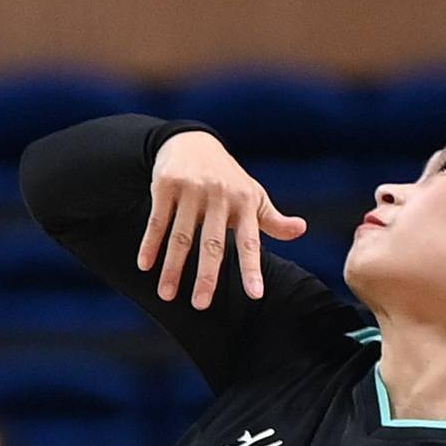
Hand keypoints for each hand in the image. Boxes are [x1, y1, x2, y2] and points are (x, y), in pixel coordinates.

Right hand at [139, 131, 307, 310]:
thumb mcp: (253, 195)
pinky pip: (158, 220)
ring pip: (181, 236)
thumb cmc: (228, 178)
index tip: (255, 294)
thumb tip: (300, 230)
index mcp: (244, 203)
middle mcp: (220, 196)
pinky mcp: (167, 184)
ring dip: (172, 267)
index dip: (252, 269)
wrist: (193, 141)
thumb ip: (273, 219)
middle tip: (201, 305)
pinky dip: (150, 244)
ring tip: (166, 295)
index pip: (250, 242)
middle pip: (212, 244)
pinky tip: (145, 265)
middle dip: (206, 276)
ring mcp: (192, 190)